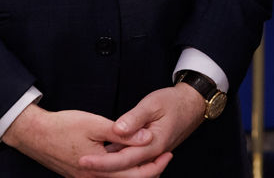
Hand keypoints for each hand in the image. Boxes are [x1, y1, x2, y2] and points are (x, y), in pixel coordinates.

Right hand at [2, 103, 164, 176]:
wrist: (35, 134)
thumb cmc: (64, 126)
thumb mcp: (96, 124)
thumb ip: (123, 132)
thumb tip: (148, 137)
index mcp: (101, 169)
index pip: (136, 174)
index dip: (155, 165)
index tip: (168, 152)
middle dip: (150, 170)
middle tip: (165, 155)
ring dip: (135, 171)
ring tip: (150, 157)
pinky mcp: (81, 176)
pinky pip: (107, 177)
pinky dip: (121, 170)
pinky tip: (126, 157)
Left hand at [77, 84, 205, 173]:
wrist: (192, 105)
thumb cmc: (173, 102)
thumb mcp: (153, 104)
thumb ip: (135, 118)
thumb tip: (117, 130)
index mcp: (153, 145)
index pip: (123, 160)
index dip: (101, 162)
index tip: (82, 159)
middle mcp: (152, 155)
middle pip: (124, 171)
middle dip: (101, 169)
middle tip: (80, 162)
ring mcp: (152, 156)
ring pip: (128, 170)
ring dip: (109, 168)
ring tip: (89, 160)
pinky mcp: (150, 152)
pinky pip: (132, 163)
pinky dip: (118, 163)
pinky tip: (104, 155)